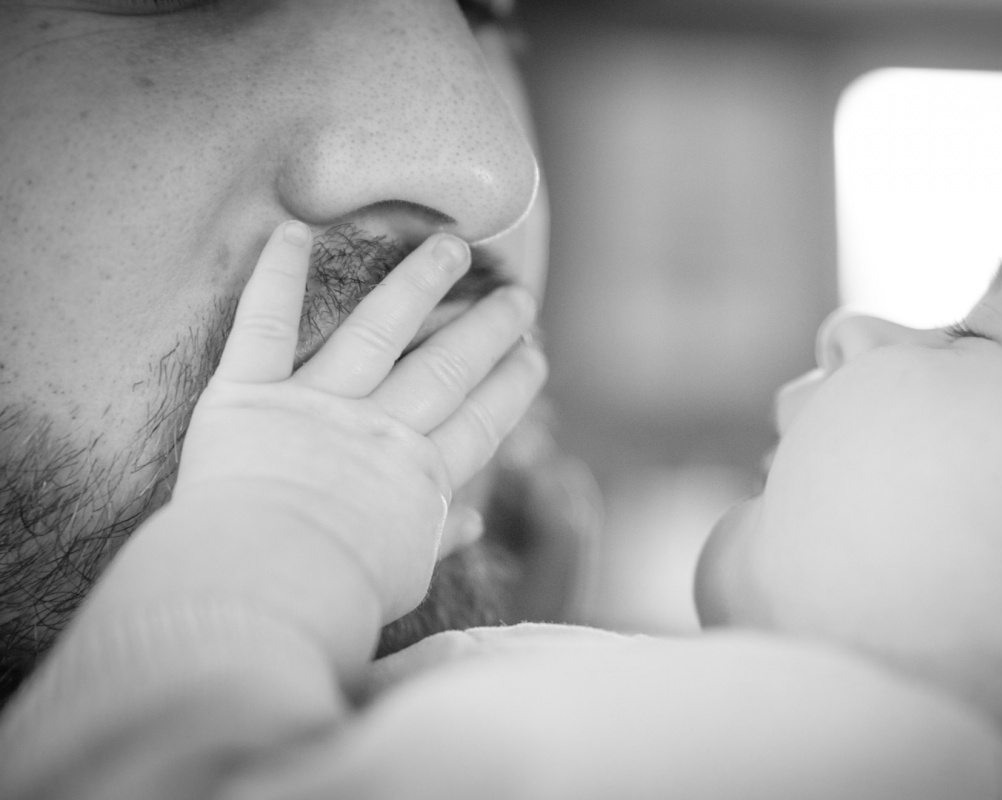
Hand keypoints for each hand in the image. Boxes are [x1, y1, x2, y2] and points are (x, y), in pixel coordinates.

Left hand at [77, 221, 544, 669]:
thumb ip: (436, 538)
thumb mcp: (403, 576)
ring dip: (417, 283)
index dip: (511, 386)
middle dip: (486, 329)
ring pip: (377, 329)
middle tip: (518, 296)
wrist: (260, 594)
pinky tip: (295, 230)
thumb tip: (475, 523)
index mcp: (417, 477)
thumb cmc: (334, 599)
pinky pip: (264, 325)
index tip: (535, 355)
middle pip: (444, 366)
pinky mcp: (247, 394)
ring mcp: (315, 405)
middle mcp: (377, 429)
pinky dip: (276, 276)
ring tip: (450, 246)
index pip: (479, 420)